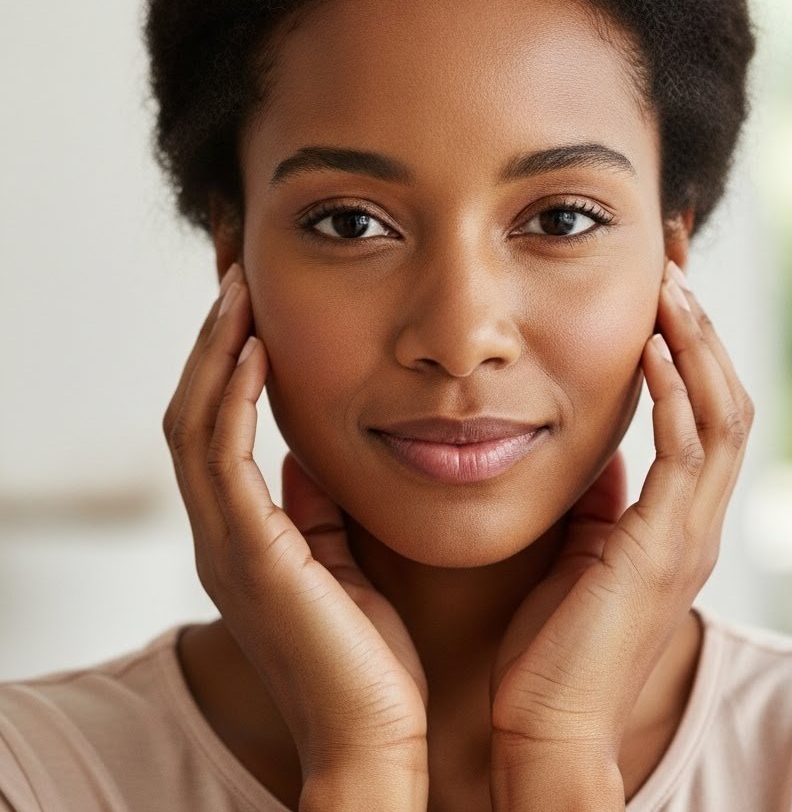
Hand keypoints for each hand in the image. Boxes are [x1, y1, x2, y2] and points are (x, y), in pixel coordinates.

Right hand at [163, 264, 427, 803]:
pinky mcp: (248, 555)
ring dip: (214, 351)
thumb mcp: (342, 562)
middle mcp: (221, 534)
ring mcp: (226, 545)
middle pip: (191, 410)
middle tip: (234, 273)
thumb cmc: (373, 660)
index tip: (254, 303)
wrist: (376, 741)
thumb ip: (318, 511)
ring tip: (238, 289)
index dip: (227, 361)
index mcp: (245, 535)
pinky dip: (231, 396)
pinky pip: (222, 457)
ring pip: (193, 423)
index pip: (217, 425)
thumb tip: (311, 458)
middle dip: (211, 340)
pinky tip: (255, 347)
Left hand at [490, 260, 752, 789]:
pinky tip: (650, 348)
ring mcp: (688, 534)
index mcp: (674, 518)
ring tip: (670, 286)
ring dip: (696, 345)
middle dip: (701, 327)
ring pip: (722, 414)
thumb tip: (595, 445)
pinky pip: (687, 453)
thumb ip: (597, 497)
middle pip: (725, 397)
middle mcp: (695, 521)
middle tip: (675, 262)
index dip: (688, 346)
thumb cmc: (549, 643)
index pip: (701, 409)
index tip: (662, 287)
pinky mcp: (664, 547)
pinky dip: (675, 394)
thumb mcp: (578, 549)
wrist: (545, 726)